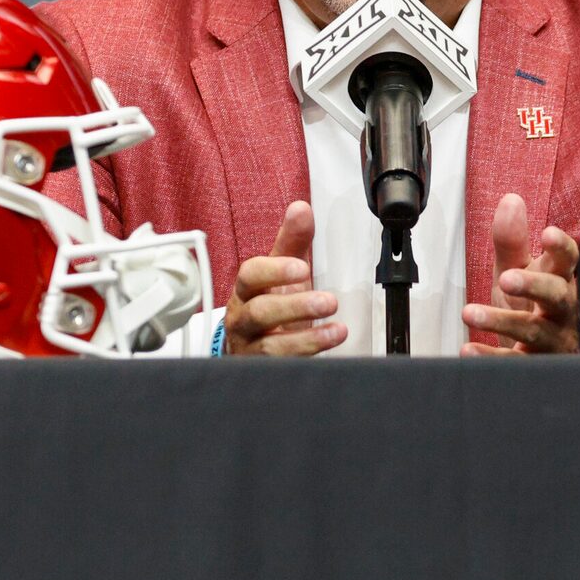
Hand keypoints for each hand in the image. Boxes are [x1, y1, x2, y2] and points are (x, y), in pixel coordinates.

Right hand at [223, 201, 346, 356]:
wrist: (248, 351)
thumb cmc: (267, 306)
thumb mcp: (280, 274)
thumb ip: (292, 243)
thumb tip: (301, 208)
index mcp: (246, 290)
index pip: (251, 275)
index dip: (274, 272)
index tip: (302, 268)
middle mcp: (243, 319)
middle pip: (259, 312)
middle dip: (295, 307)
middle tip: (329, 302)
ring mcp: (250, 349)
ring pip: (269, 347)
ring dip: (305, 339)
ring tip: (336, 331)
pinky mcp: (261, 371)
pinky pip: (279, 369)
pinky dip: (305, 360)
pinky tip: (328, 350)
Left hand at [462, 193, 579, 355]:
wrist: (545, 353)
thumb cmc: (532, 305)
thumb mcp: (518, 270)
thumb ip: (512, 240)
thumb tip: (511, 200)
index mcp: (559, 279)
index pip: (568, 260)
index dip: (561, 248)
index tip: (548, 234)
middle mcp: (561, 310)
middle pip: (556, 296)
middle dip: (533, 285)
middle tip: (507, 278)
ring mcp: (552, 340)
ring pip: (534, 331)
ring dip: (502, 321)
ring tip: (471, 313)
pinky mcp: (537, 364)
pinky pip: (516, 362)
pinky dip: (491, 356)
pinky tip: (469, 349)